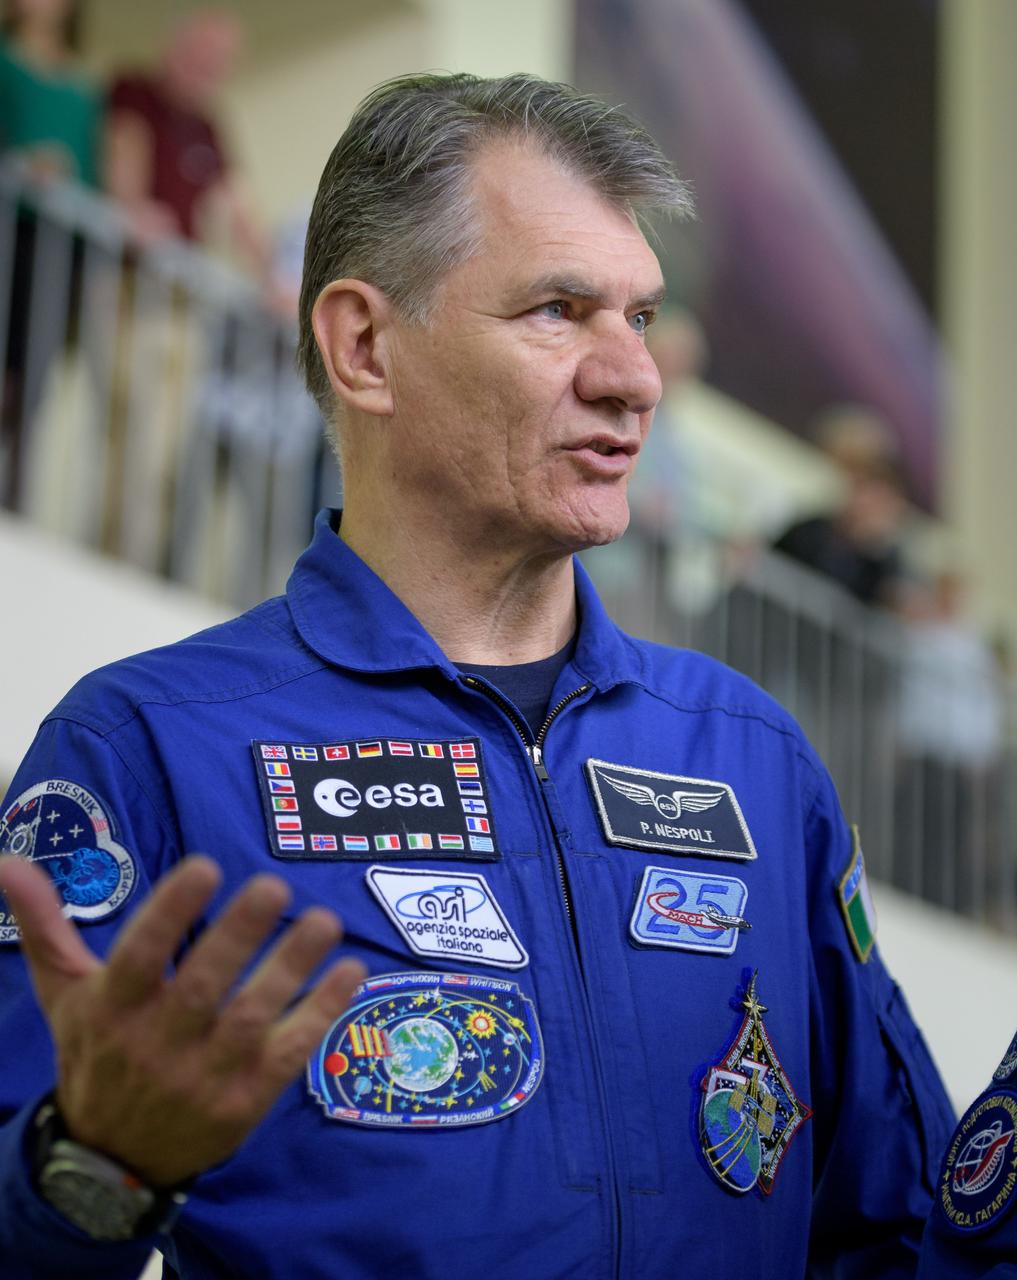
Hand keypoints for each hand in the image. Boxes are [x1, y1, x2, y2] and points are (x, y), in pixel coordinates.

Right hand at [0, 855, 365, 1187]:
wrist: (112, 1159)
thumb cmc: (96, 1053)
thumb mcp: (65, 993)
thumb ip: (46, 925)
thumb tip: (7, 860)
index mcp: (110, 1010)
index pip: (139, 957)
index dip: (170, 912)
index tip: (205, 865)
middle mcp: (154, 1046)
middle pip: (199, 987)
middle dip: (237, 935)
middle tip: (273, 884)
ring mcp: (202, 1078)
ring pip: (251, 1018)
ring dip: (292, 967)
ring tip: (325, 919)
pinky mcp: (244, 1103)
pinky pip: (288, 1054)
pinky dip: (321, 1013)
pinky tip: (351, 971)